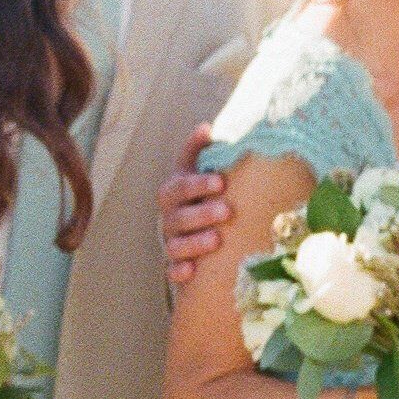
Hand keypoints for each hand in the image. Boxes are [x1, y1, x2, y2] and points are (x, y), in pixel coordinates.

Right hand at [159, 131, 232, 290]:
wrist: (203, 235)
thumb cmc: (207, 197)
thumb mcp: (204, 173)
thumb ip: (202, 152)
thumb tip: (208, 126)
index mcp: (176, 193)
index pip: (179, 186)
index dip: (197, 184)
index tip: (221, 182)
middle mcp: (171, 218)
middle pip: (178, 216)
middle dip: (201, 213)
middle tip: (227, 211)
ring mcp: (172, 243)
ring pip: (176, 245)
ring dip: (194, 243)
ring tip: (216, 240)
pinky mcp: (177, 267)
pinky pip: (172, 271)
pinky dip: (179, 271)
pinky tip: (190, 272)